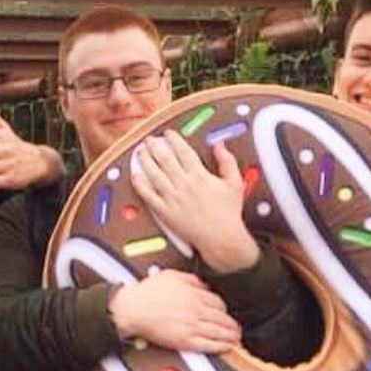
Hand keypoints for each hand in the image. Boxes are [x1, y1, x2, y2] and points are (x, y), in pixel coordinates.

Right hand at [108, 270, 240, 353]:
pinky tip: (225, 347)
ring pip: (219, 332)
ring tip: (235, 338)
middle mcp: (196, 310)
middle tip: (237, 328)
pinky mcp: (185, 340)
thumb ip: (191, 279)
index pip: (219, 303)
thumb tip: (202, 284)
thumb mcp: (172, 276)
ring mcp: (192, 326)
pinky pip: (209, 345)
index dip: (225, 309)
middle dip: (233, 324)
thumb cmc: (147, 293)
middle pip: (223, 318)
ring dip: (231, 336)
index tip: (226, 313)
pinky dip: (220, 347)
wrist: (133, 309)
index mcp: (194, 294)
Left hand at [131, 130, 259, 271]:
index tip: (168, 134)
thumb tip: (219, 144)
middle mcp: (184, 184)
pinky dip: (140, 184)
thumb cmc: (228, 212)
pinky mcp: (165, 211)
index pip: (183, 151)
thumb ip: (227, 161)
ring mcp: (173, 198)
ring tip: (140, 151)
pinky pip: (149, 195)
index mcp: (200, 175)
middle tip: (149, 139)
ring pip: (154, 174)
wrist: (221, 237)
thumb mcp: (234, 182)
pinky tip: (135, 175)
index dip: (174, 140)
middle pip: (165, 160)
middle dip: (155, 146)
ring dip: (145, 160)